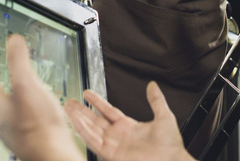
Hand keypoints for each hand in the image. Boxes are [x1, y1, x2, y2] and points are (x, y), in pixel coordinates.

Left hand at [0, 34, 83, 160]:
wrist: (51, 154)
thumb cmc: (38, 124)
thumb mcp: (28, 84)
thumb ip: (19, 61)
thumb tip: (13, 41)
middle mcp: (1, 121)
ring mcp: (13, 133)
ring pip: (3, 116)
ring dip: (6, 104)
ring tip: (13, 97)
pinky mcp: (26, 141)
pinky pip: (19, 125)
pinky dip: (21, 115)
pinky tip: (32, 115)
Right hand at [65, 81, 194, 160]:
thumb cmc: (171, 145)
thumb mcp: (164, 116)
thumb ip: (156, 100)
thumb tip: (153, 86)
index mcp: (129, 127)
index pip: (108, 112)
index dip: (97, 102)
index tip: (87, 93)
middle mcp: (119, 136)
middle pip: (95, 120)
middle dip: (82, 111)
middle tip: (70, 101)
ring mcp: (114, 145)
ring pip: (92, 130)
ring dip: (79, 119)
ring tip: (68, 108)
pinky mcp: (111, 154)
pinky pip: (94, 141)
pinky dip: (84, 131)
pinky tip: (76, 121)